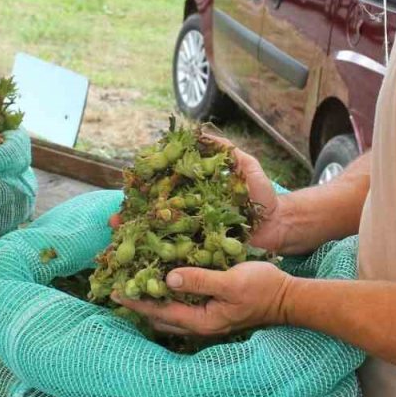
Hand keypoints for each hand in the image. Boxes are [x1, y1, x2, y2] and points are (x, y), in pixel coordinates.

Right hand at [107, 135, 288, 253]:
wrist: (281, 225)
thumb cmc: (264, 196)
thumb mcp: (247, 167)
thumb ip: (227, 151)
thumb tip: (201, 135)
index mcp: (198, 195)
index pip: (166, 191)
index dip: (146, 192)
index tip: (128, 189)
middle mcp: (194, 215)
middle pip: (158, 217)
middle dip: (135, 219)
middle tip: (114, 220)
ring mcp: (200, 235)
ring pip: (164, 239)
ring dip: (141, 240)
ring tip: (120, 241)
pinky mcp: (208, 253)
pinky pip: (184, 256)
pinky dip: (164, 259)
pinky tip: (144, 262)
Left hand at [112, 261, 293, 336]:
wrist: (287, 298)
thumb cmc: (262, 288)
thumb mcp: (231, 282)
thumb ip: (200, 280)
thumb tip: (168, 277)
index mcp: (201, 320)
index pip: (158, 311)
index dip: (135, 301)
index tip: (113, 290)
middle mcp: (199, 324)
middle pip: (158, 316)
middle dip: (138, 302)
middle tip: (118, 283)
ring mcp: (205, 318)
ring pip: (168, 313)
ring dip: (151, 299)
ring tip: (133, 281)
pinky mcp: (211, 310)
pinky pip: (181, 305)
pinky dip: (167, 294)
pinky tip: (162, 280)